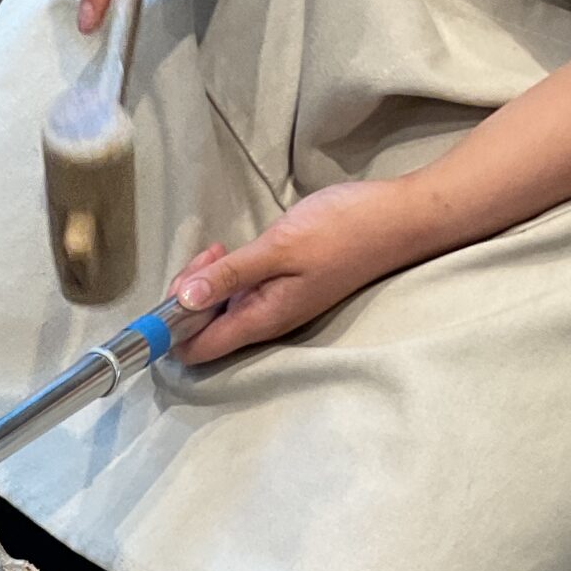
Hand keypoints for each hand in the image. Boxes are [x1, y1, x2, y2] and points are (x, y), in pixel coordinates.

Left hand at [168, 182, 429, 363]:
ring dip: (205, 284)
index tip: (174, 292)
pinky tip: (230, 251)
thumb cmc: (343, 230)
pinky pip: (237, 295)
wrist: (399, 219)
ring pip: (218, 311)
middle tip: (204, 257)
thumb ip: (231, 275)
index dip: (171, 330)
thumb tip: (184, 302)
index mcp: (261, 320)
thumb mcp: (280, 247)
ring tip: (218, 249)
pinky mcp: (281, 288)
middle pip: (202, 332)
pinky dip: (224, 276)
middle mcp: (264, 321)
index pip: (197, 351)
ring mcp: (273, 306)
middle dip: (186, 300)